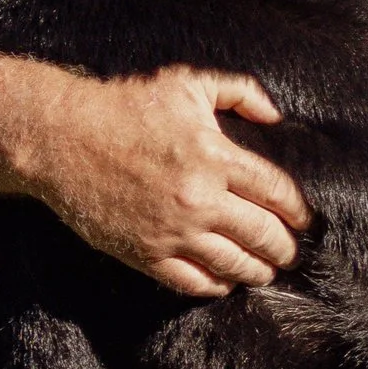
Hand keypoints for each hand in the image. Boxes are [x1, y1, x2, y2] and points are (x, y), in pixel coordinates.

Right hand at [16, 65, 309, 298]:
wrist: (62, 138)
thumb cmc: (124, 105)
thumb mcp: (185, 82)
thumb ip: (238, 91)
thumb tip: (275, 115)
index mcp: (214, 156)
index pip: (276, 193)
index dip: (298, 211)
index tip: (306, 220)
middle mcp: (199, 198)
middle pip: (262, 234)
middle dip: (285, 247)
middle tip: (292, 252)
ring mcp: (173, 231)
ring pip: (233, 264)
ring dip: (258, 271)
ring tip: (267, 271)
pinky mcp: (146, 254)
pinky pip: (193, 282)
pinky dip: (216, 286)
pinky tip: (226, 281)